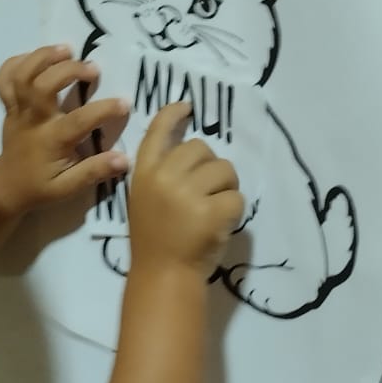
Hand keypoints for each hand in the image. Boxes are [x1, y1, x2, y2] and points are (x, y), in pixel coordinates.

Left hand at [0, 45, 129, 214]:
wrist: (6, 187)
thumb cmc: (41, 186)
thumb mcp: (69, 188)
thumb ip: (94, 172)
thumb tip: (124, 159)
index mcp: (50, 141)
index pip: (78, 121)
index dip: (103, 110)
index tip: (124, 103)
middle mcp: (32, 121)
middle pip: (42, 86)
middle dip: (68, 70)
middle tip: (93, 69)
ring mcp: (17, 110)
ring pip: (21, 75)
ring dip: (43, 57)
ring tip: (66, 50)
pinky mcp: (8, 105)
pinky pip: (4, 77)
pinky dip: (18, 62)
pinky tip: (38, 57)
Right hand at [128, 103, 243, 275]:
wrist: (163, 275)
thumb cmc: (155, 240)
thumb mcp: (145, 199)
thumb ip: (161, 173)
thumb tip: (192, 148)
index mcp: (144, 173)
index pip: (158, 131)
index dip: (173, 115)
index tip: (188, 107)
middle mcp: (164, 177)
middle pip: (201, 148)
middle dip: (210, 167)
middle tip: (205, 193)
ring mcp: (188, 194)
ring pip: (225, 169)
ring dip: (226, 187)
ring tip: (212, 210)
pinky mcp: (212, 211)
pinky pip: (237, 197)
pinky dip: (234, 211)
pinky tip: (219, 225)